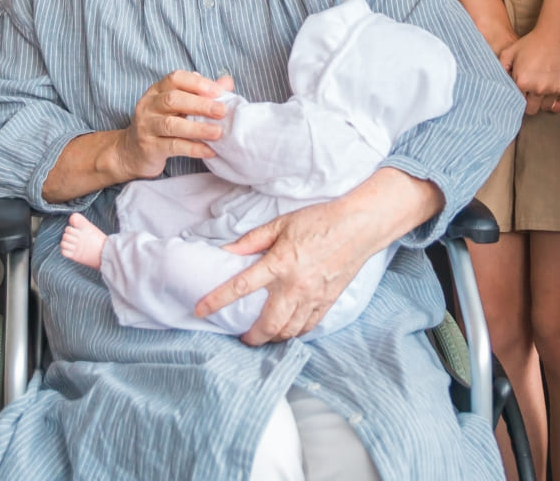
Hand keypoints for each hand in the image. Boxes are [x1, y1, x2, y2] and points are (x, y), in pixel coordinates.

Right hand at [112, 70, 234, 180]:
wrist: (131, 152)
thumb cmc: (161, 125)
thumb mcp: (179, 107)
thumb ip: (201, 94)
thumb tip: (227, 82)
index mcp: (157, 90)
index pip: (176, 78)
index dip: (198, 83)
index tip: (219, 92)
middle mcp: (148, 105)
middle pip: (173, 100)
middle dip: (200, 104)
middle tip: (222, 111)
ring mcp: (146, 127)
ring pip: (171, 124)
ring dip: (198, 128)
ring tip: (218, 132)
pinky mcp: (149, 148)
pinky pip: (173, 146)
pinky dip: (193, 148)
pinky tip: (209, 150)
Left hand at [197, 200, 374, 345]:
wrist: (358, 227)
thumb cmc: (319, 221)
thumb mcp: (281, 224)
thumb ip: (252, 240)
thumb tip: (227, 252)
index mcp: (279, 263)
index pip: (241, 286)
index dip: (217, 300)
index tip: (200, 310)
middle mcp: (295, 285)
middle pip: (267, 325)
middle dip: (250, 338)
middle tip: (241, 337)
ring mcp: (313, 297)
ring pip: (288, 331)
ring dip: (271, 338)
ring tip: (262, 335)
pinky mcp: (327, 302)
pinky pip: (307, 327)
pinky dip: (294, 333)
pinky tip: (287, 329)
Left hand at [501, 18, 559, 115]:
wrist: (559, 32)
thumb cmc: (532, 41)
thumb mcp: (510, 51)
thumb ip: (501, 68)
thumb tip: (498, 83)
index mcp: (523, 82)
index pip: (517, 102)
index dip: (518, 98)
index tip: (520, 93)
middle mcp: (539, 89)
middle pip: (532, 110)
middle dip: (530, 103)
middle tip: (531, 92)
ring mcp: (555, 90)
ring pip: (547, 106)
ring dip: (544, 100)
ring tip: (543, 85)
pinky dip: (557, 93)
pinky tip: (553, 79)